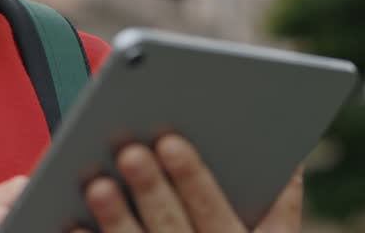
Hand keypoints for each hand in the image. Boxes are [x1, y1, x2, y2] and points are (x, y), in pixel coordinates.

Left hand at [72, 135, 302, 232]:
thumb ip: (282, 209)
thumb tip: (289, 159)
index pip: (218, 215)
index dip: (196, 180)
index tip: (170, 142)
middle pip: (175, 232)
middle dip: (152, 191)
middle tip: (129, 152)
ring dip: (119, 221)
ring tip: (98, 184)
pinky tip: (75, 228)